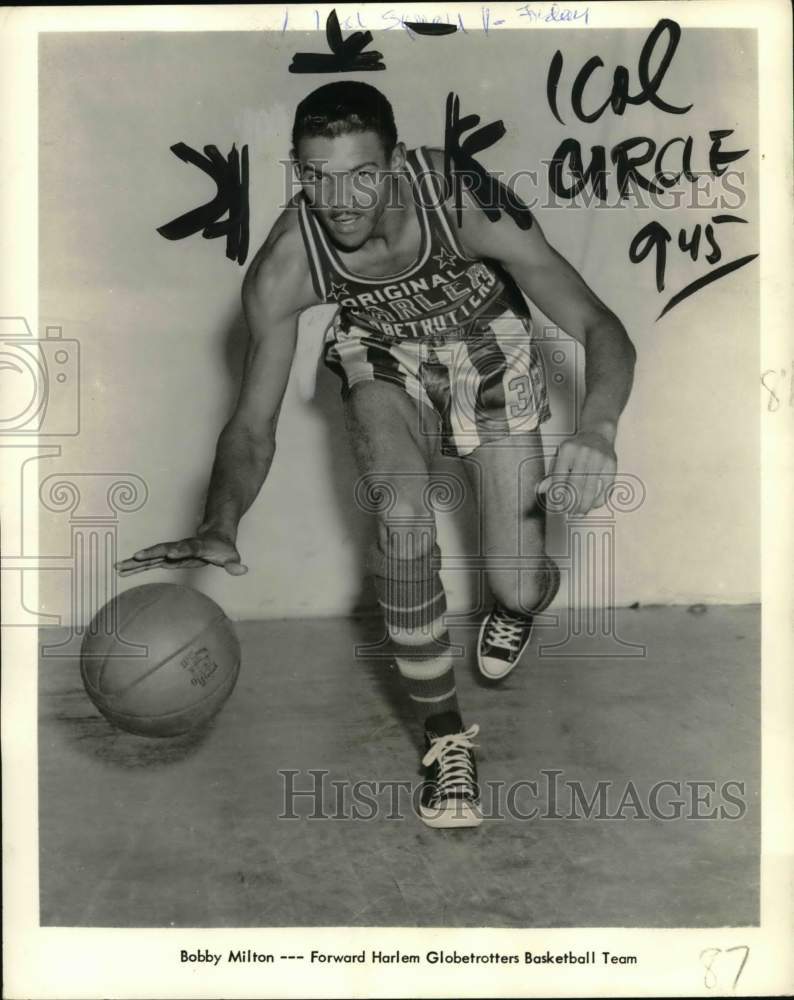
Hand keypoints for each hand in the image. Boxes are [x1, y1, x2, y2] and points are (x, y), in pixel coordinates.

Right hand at [115, 530, 247, 576]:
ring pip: (152, 556)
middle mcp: (181, 547)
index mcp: (197, 546)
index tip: (170, 554)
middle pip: (164, 549)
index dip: (180, 550)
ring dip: (136, 562)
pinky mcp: (166, 558)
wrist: (214, 535)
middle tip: (135, 557)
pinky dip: (136, 566)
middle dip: (150, 554)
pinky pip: (149, 563)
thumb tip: (242, 569)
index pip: (188, 548)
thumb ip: (234, 564)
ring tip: (119, 567)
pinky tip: (123, 570)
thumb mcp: (231, 557)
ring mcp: (172, 552)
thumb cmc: (223, 549)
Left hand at [539, 430, 616, 515]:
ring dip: (585, 505)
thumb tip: (539, 490)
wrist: (598, 433)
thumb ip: (551, 473)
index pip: (559, 478)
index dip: (557, 496)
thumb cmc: (576, 448)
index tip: (557, 508)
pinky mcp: (611, 464)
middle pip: (575, 485)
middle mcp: (583, 453)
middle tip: (569, 514)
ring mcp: (598, 458)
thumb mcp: (560, 456)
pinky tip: (594, 504)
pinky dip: (599, 499)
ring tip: (580, 513)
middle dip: (572, 504)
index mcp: (566, 450)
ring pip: (591, 489)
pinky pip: (606, 487)